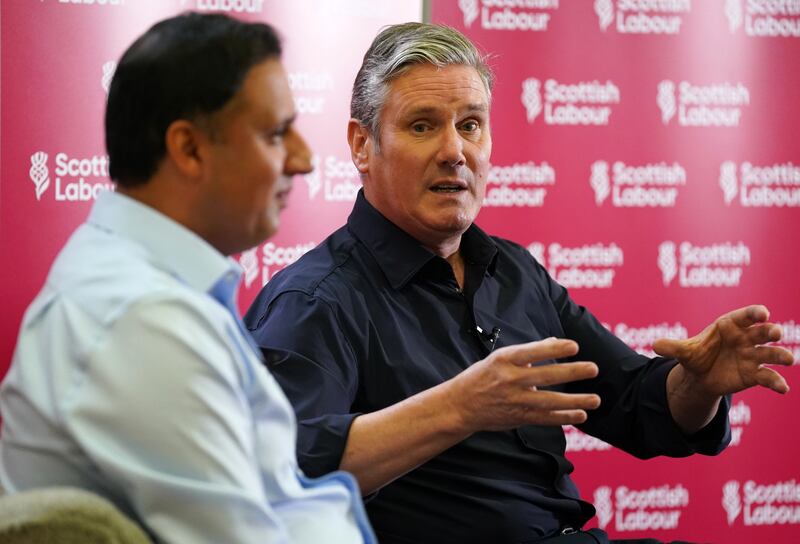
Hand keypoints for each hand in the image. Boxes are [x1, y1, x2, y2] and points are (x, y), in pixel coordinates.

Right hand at [447, 338, 600, 432]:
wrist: (459, 406)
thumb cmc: (482, 377)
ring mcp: (515, 400)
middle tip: (593, 368)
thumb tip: (555, 343)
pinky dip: (564, 417)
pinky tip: (581, 415)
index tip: (574, 346)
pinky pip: (545, 418)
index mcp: (504, 360)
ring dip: (575, 400)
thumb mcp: (499, 358)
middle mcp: (510, 380)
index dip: (554, 349)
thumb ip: (528, 353)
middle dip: (572, 373)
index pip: (532, 352)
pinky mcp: (518, 417)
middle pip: (546, 376)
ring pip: (550, 401)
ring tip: (596, 399)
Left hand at [654, 305, 794, 397]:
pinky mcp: (754, 374)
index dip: (755, 313)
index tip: (763, 312)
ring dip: (780, 355)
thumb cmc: (696, 355)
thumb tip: (654, 345)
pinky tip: (783, 389)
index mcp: (730, 326)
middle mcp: (746, 338)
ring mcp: (753, 356)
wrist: (700, 376)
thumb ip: (672, 347)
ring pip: (770, 353)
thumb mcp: (684, 351)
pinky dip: (776, 382)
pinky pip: (768, 377)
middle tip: (776, 333)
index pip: (745, 316)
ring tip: (788, 360)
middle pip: (762, 332)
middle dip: (770, 331)